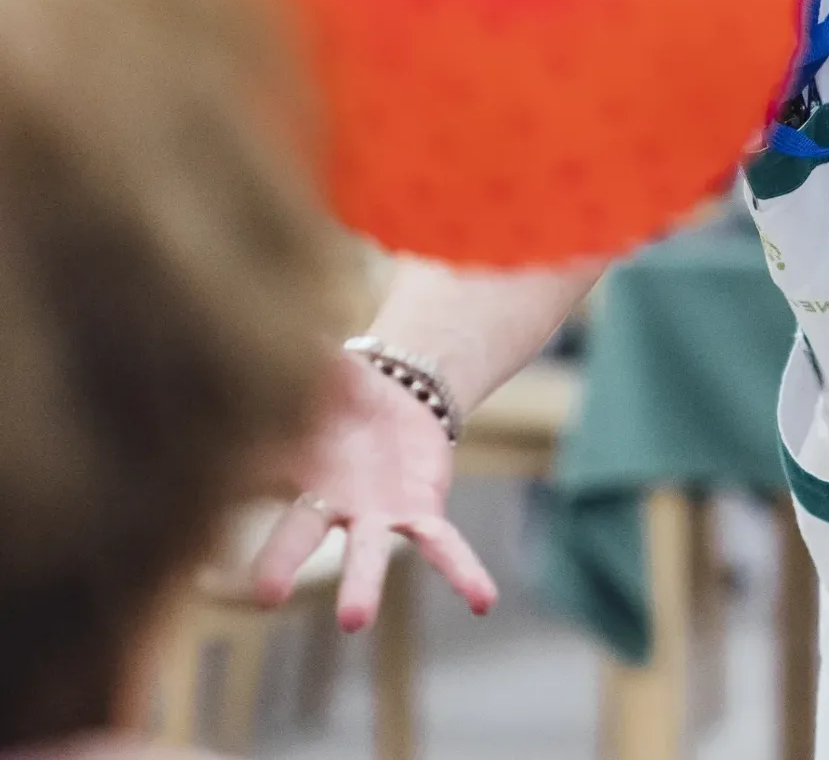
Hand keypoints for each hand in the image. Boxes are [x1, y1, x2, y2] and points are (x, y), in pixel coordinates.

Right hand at [251, 353, 497, 629]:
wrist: (399, 395)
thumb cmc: (346, 388)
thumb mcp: (332, 368)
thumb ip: (313, 361)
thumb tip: (292, 338)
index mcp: (297, 467)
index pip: (260, 479)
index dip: (242, 487)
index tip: (212, 513)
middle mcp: (332, 503)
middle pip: (302, 533)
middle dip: (284, 562)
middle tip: (267, 595)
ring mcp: (377, 515)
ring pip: (369, 553)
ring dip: (362, 585)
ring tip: (354, 622)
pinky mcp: (421, 512)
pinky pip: (443, 546)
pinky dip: (463, 574)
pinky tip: (484, 601)